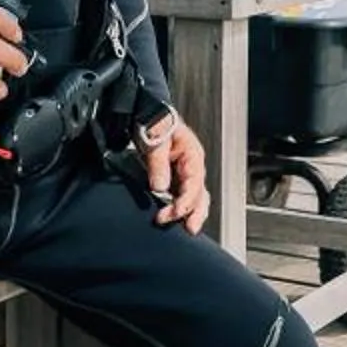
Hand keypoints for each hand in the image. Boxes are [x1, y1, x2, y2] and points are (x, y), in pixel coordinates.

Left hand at [143, 115, 211, 230]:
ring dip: (191, 214)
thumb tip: (160, 187)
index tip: (175, 212)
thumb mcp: (155, 139)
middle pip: (200, 194)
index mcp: (192, 154)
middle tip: (188, 229)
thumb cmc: (155, 121)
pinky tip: (174, 220)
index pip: (195, 183)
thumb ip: (158, 163)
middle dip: (195, 212)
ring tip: (186, 230)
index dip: (186, 200)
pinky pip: (183, 198)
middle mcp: (192, 166)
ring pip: (195, 198)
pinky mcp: (175, 179)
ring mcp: (185, 174)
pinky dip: (181, 210)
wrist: (146, 115)